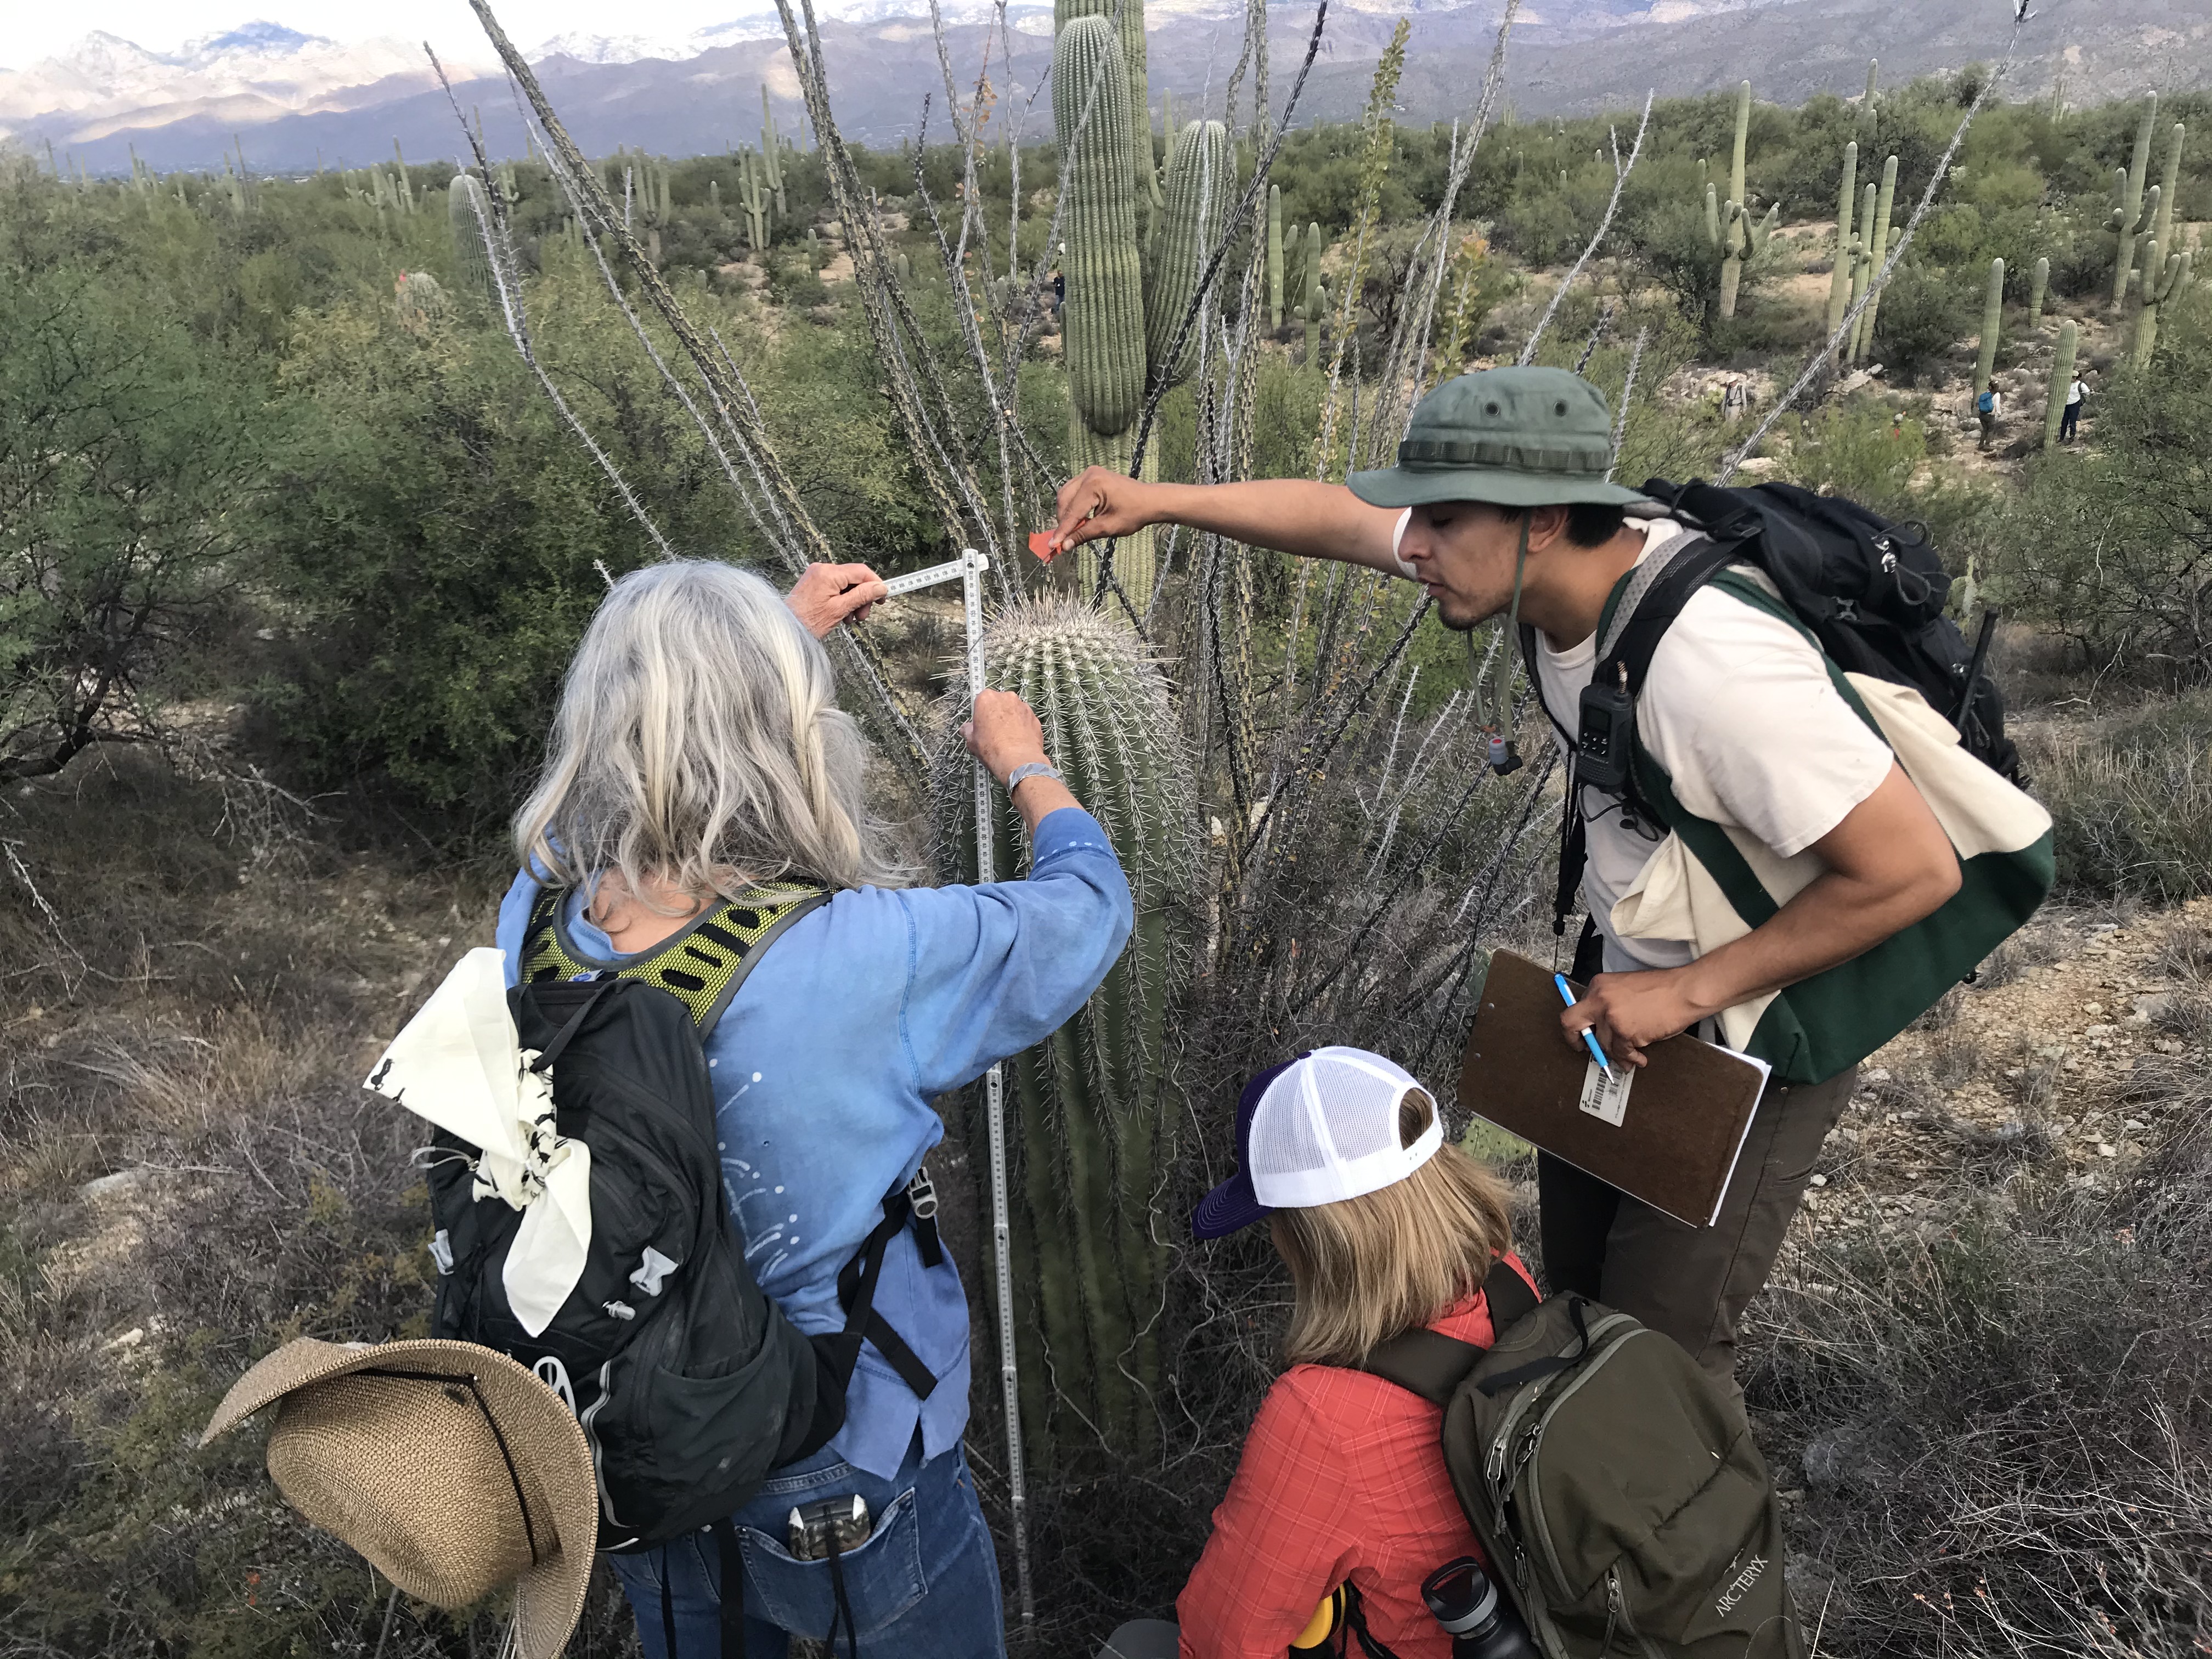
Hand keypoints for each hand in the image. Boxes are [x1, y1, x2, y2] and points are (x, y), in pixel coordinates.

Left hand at [785, 562, 889, 638]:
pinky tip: (841, 615)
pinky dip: (842, 600)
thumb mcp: (840, 610)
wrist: (786, 629)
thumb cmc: (808, 622)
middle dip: (862, 596)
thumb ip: (862, 596)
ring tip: (850, 618)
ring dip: (853, 601)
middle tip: (863, 615)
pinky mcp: (814, 583)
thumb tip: (880, 587)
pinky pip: (835, 587)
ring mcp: (817, 575)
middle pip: (854, 578)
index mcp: (828, 573)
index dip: (875, 584)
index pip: (861, 571)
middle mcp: (822, 569)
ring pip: (846, 584)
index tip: (882, 597)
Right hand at [961, 690, 1048, 784]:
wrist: (1017, 760)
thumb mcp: (971, 740)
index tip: (981, 723)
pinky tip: (1017, 740)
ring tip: (1006, 738)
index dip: (980, 713)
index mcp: (987, 698)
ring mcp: (1023, 706)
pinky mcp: (1034, 717)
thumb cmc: (994, 748)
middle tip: (993, 731)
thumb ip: (967, 730)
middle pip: (999, 703)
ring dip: (1011, 720)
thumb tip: (966, 729)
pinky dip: (1022, 727)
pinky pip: (1025, 720)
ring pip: (1014, 710)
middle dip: (996, 714)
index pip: (981, 700)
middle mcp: (1006, 698)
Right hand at [1044, 467, 1160, 560]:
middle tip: (1062, 540)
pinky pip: (1073, 491)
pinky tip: (1078, 519)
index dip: (1062, 530)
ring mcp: (1089, 473)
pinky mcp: (1091, 476)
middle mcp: (1088, 474)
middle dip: (1062, 521)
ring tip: (1071, 530)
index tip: (1052, 545)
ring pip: (1066, 494)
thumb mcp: (1108, 527)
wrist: (1150, 501)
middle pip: (1064, 500)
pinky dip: (1072, 505)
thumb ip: (1083, 534)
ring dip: (1066, 513)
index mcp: (1094, 485)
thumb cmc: (1134, 514)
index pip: (1072, 511)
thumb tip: (1064, 546)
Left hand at [1560, 968, 1717, 1069]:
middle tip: (1584, 1049)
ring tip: (1629, 1057)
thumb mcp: (1625, 987)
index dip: (1579, 1024)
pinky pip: (1622, 1053)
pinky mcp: (1626, 1032)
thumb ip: (1608, 1003)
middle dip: (1575, 1040)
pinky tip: (1638, 1059)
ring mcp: (1611, 1017)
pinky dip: (1631, 1059)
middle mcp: (1600, 1000)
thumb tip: (1599, 1026)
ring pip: (1603, 1044)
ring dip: (1616, 1054)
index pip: (1575, 1007)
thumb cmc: (1662, 989)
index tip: (1581, 1034)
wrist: (1684, 991)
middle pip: (1571, 1024)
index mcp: (1599, 985)